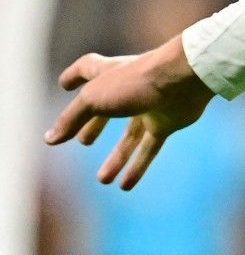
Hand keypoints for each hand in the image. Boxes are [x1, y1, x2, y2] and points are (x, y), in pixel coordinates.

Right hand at [45, 35, 214, 189]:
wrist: (184, 80)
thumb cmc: (135, 81)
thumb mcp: (93, 99)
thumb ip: (71, 119)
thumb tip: (50, 139)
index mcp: (109, 73)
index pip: (87, 69)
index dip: (74, 76)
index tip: (65, 84)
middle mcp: (129, 89)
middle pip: (109, 109)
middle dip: (95, 124)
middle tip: (83, 141)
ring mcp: (150, 106)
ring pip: (130, 136)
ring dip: (117, 158)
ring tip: (103, 179)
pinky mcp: (168, 122)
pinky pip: (150, 148)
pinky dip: (138, 166)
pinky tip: (124, 186)